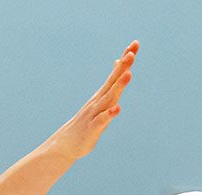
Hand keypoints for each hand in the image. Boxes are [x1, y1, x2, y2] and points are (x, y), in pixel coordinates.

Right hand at [43, 41, 138, 161]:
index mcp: (103, 94)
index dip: (125, 59)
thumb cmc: (87, 122)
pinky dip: (110, 114)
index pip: (116, 73)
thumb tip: (118, 63)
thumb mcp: (101, 100)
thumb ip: (112, 82)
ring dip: (119, 86)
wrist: (66, 143)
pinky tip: (117, 108)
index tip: (134, 43)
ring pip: (109, 98)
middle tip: (131, 53)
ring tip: (129, 75)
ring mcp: (95, 113)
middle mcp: (99, 100)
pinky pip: (102, 120)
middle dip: (123, 67)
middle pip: (113, 81)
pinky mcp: (93, 129)